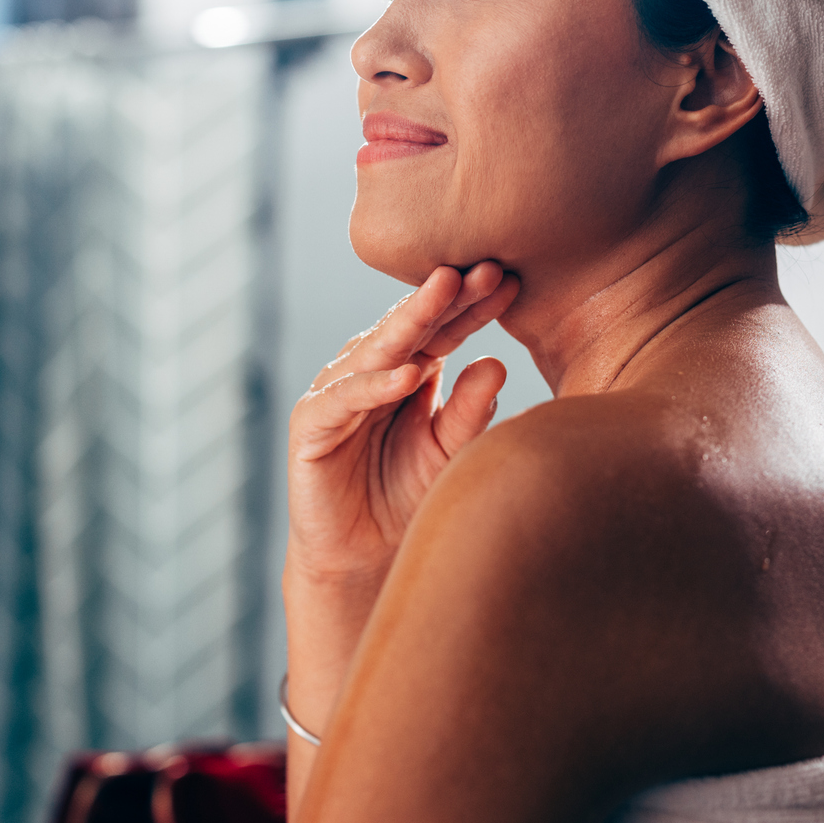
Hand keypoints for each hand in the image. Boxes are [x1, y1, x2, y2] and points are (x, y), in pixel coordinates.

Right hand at [286, 262, 520, 587]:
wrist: (362, 556)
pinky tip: (406, 374)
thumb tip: (497, 364)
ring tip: (445, 290)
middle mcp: (374, 369)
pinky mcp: (312, 423)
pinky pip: (344, 399)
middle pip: (416, 327)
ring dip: (412, 319)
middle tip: (482, 266)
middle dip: (449, 296)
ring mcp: (340, 391)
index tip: (511, 279)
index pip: (446, 328)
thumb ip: (472, 411)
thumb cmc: (409, 493)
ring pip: (379, 349)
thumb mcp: (451, 449)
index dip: (475, 305)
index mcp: (412, 367)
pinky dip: (373, 386)